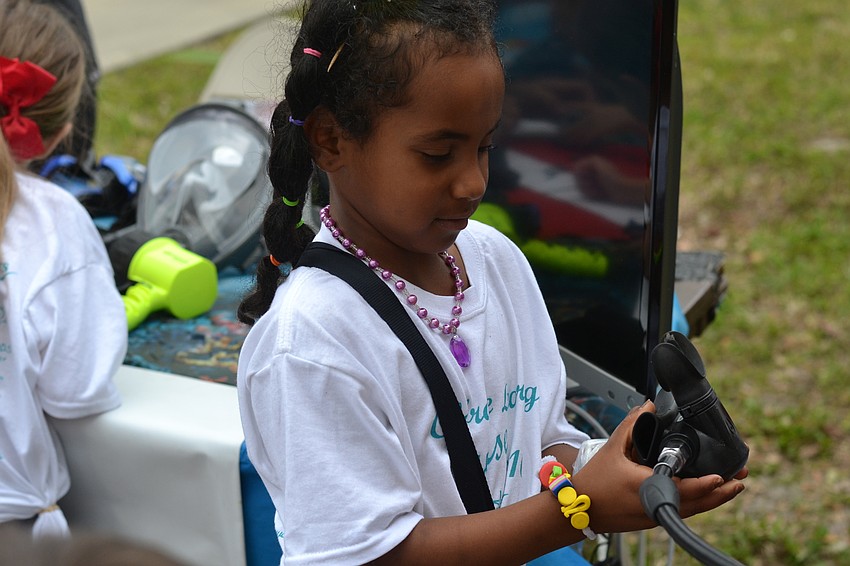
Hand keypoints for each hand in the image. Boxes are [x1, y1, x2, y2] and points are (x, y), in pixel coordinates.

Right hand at [571, 401, 745, 533]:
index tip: (723, 477)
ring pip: (693, 511)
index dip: (706, 485)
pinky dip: (699, 503)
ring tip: (731, 487)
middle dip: (722, 493)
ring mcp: (655, 516)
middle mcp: (654, 507)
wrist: (577, 508)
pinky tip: (706, 494)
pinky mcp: (652, 519)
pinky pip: (683, 512)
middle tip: (740, 479)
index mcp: (646, 488)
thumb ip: (632, 426)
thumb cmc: (593, 482)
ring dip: (714, 499)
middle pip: (697, 504)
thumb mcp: (613, 448)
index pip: (684, 490)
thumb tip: (648, 408)